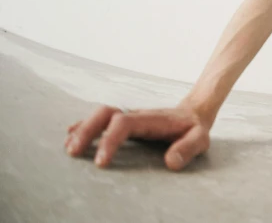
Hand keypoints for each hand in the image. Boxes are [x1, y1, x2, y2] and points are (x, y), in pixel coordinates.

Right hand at [64, 101, 210, 170]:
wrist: (194, 112)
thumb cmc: (194, 128)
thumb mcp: (199, 139)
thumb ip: (188, 149)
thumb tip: (170, 162)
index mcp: (151, 120)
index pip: (124, 124)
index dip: (110, 140)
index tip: (101, 163)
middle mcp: (136, 115)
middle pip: (106, 113)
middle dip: (87, 131)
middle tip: (73, 152)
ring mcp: (129, 116)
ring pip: (100, 114)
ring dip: (82, 129)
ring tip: (69, 148)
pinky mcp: (125, 121)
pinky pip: (101, 119)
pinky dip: (85, 126)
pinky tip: (71, 135)